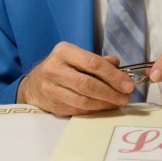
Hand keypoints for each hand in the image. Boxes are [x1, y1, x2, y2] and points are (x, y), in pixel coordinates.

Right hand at [17, 42, 134, 115]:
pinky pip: (78, 110)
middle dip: (110, 92)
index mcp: (63, 51)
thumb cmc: (62, 67)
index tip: (127, 84)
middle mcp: (54, 68)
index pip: (92, 63)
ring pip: (83, 100)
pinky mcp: (52, 104)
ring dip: (104, 104)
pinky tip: (104, 107)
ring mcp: (50, 88)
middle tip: (125, 96)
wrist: (35, 83)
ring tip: (117, 102)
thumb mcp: (76, 56)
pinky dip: (94, 110)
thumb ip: (97, 60)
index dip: (112, 75)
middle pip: (87, 84)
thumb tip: (117, 64)